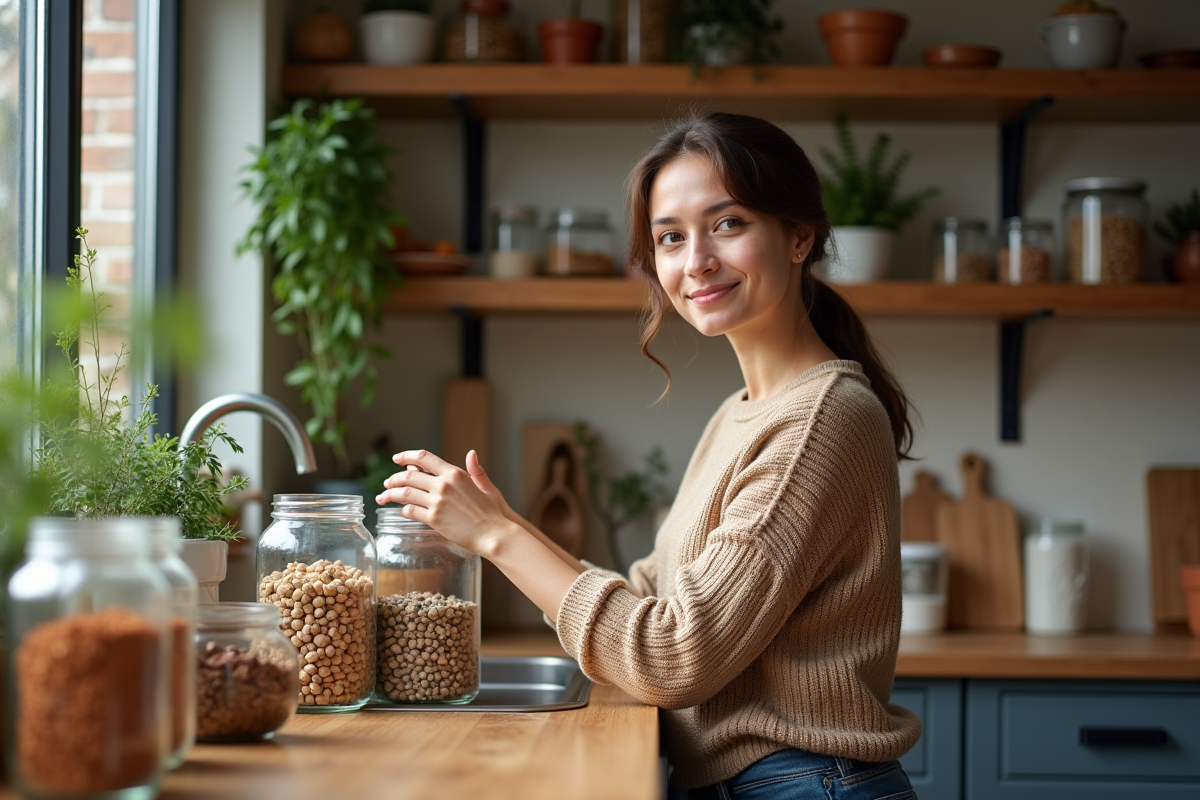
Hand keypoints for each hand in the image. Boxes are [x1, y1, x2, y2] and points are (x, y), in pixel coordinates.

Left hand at [376, 449, 513, 555]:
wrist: (494, 533)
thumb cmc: (492, 512)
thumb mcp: (485, 487)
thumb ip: (475, 470)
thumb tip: (471, 453)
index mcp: (455, 473)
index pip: (424, 457)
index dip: (406, 456)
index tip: (397, 459)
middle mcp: (444, 484)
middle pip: (409, 475)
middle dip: (393, 478)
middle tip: (387, 483)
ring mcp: (438, 501)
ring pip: (405, 493)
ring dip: (390, 494)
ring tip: (383, 497)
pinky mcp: (434, 519)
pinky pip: (410, 511)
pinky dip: (403, 510)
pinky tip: (402, 511)